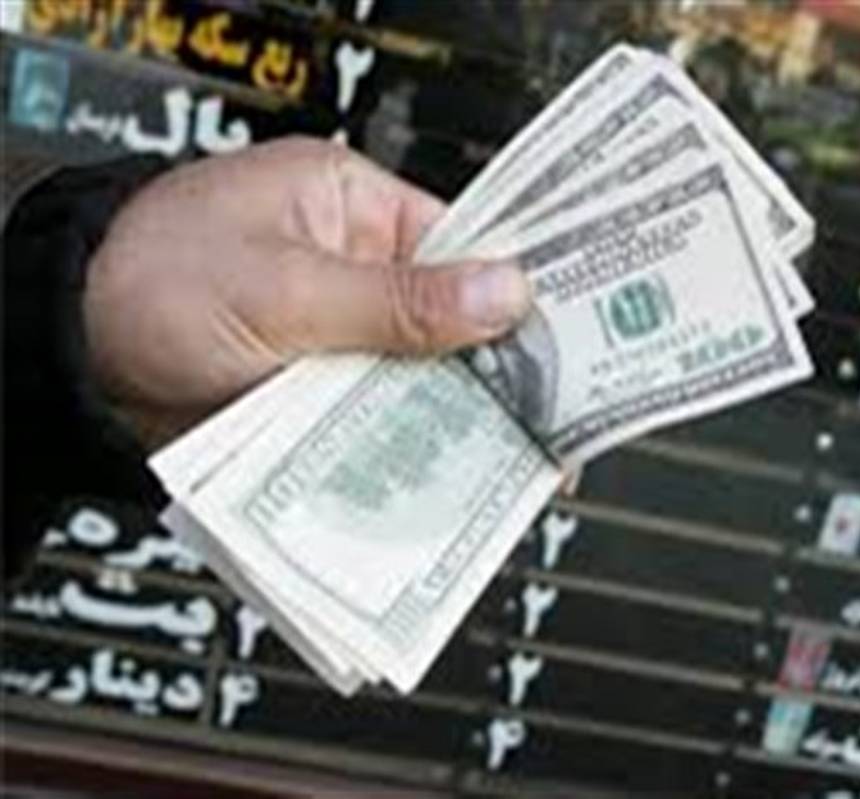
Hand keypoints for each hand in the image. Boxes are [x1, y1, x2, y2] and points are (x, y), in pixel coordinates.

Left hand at [84, 137, 531, 447]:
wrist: (63, 365)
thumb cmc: (151, 286)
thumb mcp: (283, 290)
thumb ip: (396, 303)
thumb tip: (507, 293)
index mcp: (352, 208)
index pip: (462, 244)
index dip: (515, 294)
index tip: (574, 342)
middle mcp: (354, 268)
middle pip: (450, 322)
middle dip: (495, 374)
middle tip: (555, 425)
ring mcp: (336, 336)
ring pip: (420, 379)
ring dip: (453, 420)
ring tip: (518, 466)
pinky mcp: (314, 393)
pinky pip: (378, 418)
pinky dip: (405, 447)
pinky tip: (447, 480)